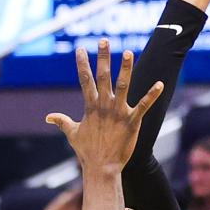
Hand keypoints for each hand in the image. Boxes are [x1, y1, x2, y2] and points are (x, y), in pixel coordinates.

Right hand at [46, 40, 162, 172]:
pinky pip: (144, 105)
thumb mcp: (72, 134)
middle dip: (103, 58)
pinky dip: (152, 95)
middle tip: (104, 40)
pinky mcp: (132, 121)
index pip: (84, 80)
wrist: (102, 168)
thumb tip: (48, 117)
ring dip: (126, 69)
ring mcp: (119, 113)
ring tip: (128, 52)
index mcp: (90, 107)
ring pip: (123, 85)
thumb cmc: (87, 152)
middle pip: (102, 77)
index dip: (82, 64)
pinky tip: (161, 84)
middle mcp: (104, 106)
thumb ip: (62, 121)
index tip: (80, 49)